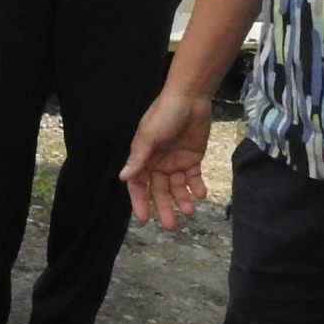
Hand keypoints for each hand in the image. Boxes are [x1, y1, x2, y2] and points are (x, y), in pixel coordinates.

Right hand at [121, 90, 213, 229]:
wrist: (191, 98)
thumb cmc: (165, 114)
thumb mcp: (149, 136)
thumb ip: (139, 158)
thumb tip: (122, 178)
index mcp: (143, 157)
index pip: (137, 185)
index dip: (139, 201)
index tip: (143, 219)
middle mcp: (157, 163)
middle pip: (158, 191)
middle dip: (164, 207)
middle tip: (170, 226)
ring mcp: (175, 162)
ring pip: (177, 188)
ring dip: (182, 200)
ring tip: (190, 211)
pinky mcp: (192, 160)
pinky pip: (193, 179)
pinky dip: (196, 187)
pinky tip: (200, 194)